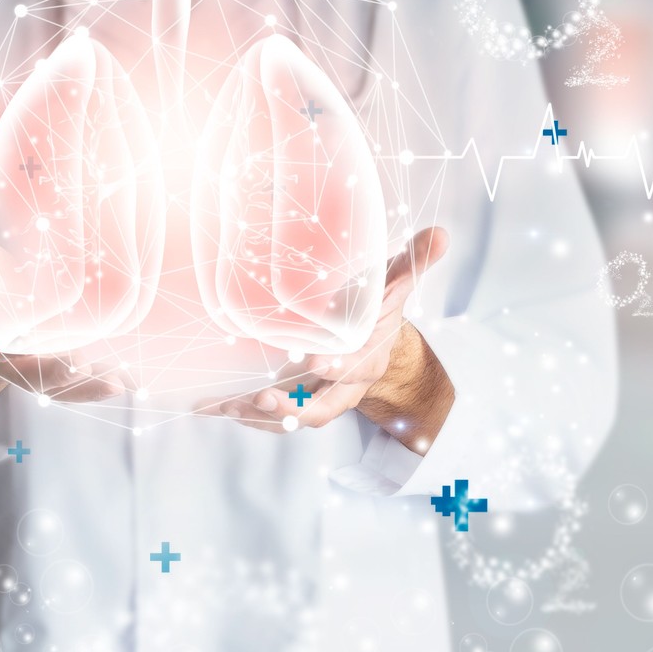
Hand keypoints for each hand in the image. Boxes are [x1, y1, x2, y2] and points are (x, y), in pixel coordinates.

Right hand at [0, 230, 131, 402]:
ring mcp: (41, 368)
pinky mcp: (59, 365)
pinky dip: (99, 386)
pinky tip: (126, 383)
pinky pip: (78, 383)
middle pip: (44, 379)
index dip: (41, 366)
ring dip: (91, 387)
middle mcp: (20, 365)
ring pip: (65, 387)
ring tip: (118, 383)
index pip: (17, 362)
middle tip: (88, 369)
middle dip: (67, 379)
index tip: (68, 364)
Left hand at [196, 228, 451, 436]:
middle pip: (321, 407)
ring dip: (259, 416)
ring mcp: (316, 397)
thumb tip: (441, 234)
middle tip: (263, 398)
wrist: (372, 345)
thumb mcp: (395, 286)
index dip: (340, 366)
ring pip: (290, 417)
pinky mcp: (293, 401)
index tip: (317, 360)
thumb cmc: (376, 310)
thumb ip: (413, 264)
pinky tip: (211, 407)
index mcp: (368, 358)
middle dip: (292, 407)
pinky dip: (240, 413)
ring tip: (228, 406)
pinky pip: (268, 417)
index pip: (356, 367)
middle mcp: (343, 387)